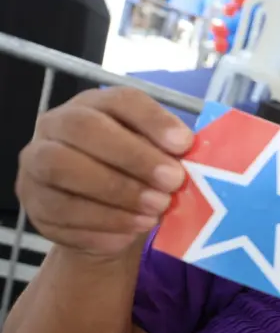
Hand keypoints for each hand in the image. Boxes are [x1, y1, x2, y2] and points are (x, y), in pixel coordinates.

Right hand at [16, 87, 193, 256]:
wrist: (107, 218)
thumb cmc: (136, 176)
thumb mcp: (155, 157)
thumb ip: (169, 153)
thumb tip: (193, 157)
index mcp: (96, 105)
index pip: (121, 100)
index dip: (153, 120)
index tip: (184, 144)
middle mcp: (57, 125)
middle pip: (84, 129)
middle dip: (133, 157)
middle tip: (172, 183)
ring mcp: (37, 164)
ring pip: (63, 170)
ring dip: (117, 195)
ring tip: (155, 213)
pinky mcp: (33, 203)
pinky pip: (60, 213)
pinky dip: (101, 225)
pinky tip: (131, 232)